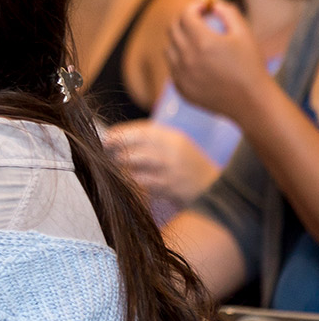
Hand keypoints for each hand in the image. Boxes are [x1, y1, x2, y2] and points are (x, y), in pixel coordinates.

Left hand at [104, 120, 219, 205]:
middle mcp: (172, 151)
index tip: (106, 137)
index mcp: (173, 137)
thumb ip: (150, 139)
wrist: (214, 190)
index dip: (120, 133)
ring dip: (122, 164)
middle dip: (116, 148)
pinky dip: (133, 179)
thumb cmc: (187, 165)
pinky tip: (131, 179)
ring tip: (117, 166)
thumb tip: (115, 137)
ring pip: (134, 163)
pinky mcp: (168, 187)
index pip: (141, 130)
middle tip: (105, 152)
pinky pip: (140, 181)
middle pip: (134, 146)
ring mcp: (170, 170)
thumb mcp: (175, 145)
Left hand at [167, 0, 269, 118]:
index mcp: (203, 42)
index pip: (186, 15)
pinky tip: (201, 63)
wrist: (251, 102)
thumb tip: (212, 1)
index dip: (194, 6)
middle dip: (184, 19)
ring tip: (201, 42)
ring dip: (181, 39)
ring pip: (170, 48)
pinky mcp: (180, 88)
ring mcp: (180, 75)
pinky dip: (181, 59)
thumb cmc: (250, 65)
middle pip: (173, 29)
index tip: (203, 6)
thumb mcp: (244, 34)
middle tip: (196, 18)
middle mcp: (186, 58)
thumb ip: (227, 12)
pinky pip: (173, 67)